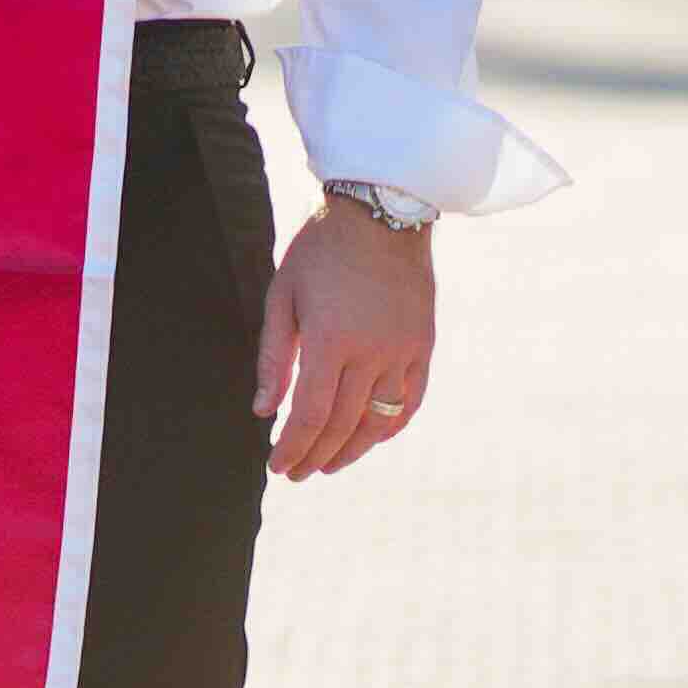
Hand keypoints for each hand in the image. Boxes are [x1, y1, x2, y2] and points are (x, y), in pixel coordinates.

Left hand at [254, 202, 437, 476]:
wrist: (382, 214)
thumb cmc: (320, 251)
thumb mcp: (282, 297)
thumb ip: (274, 358)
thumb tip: (263, 411)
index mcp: (330, 342)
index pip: (310, 415)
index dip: (292, 447)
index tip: (277, 466)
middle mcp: (372, 353)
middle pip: (343, 424)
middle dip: (316, 455)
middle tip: (296, 473)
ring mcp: (404, 351)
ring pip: (380, 419)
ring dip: (353, 448)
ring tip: (329, 465)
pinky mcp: (423, 345)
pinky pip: (411, 399)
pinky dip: (392, 425)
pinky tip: (373, 438)